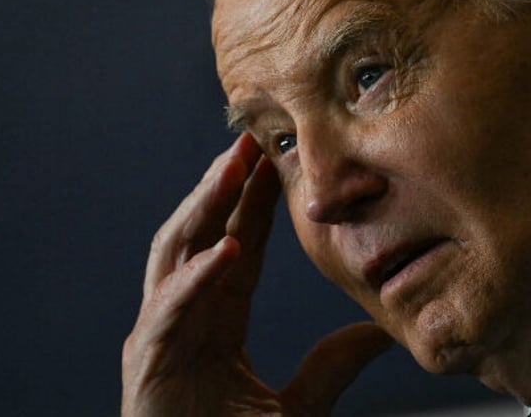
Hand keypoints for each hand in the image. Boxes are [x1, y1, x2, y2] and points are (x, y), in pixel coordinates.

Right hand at [122, 133, 391, 416]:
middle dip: (223, 187)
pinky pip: (170, 309)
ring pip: (175, 254)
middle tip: (249, 140)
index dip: (254, 202)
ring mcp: (161, 335)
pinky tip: (228, 249)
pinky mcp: (148, 363)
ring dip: (202, 209)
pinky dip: (197, 278)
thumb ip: (335, 365)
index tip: (276, 161)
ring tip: (231, 169)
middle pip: (202, 234)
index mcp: (217, 320)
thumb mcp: (303, 403)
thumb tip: (383, 332)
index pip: (237, 243)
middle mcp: (185, 317)